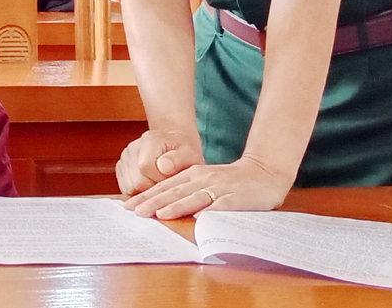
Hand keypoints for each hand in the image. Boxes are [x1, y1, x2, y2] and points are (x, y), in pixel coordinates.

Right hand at [115, 129, 203, 196]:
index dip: (160, 180)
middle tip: (166, 183)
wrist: (174, 147)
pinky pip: (125, 190)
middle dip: (153, 189)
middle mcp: (132, 147)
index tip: (171, 179)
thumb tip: (163, 167)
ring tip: (158, 183)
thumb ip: (178, 160)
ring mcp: (124, 158)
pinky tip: (150, 185)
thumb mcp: (189, 154)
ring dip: (145, 192)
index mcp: (149, 140)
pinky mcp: (121, 168)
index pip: (146, 167)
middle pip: (135, 182)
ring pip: (128, 188)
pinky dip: (138, 193)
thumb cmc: (183, 152)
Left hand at [123, 153, 294, 219]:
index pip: (165, 186)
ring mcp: (219, 188)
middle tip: (135, 212)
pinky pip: (220, 205)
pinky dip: (208, 211)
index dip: (146, 196)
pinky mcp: (235, 198)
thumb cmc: (231, 182)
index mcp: (194, 174)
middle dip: (153, 202)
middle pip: (174, 191)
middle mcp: (203, 179)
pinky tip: (198, 219)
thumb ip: (186, 191)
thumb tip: (160, 206)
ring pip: (193, 197)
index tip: (128, 206)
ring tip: (159, 214)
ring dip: (175, 206)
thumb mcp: (205, 181)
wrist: (264, 173)